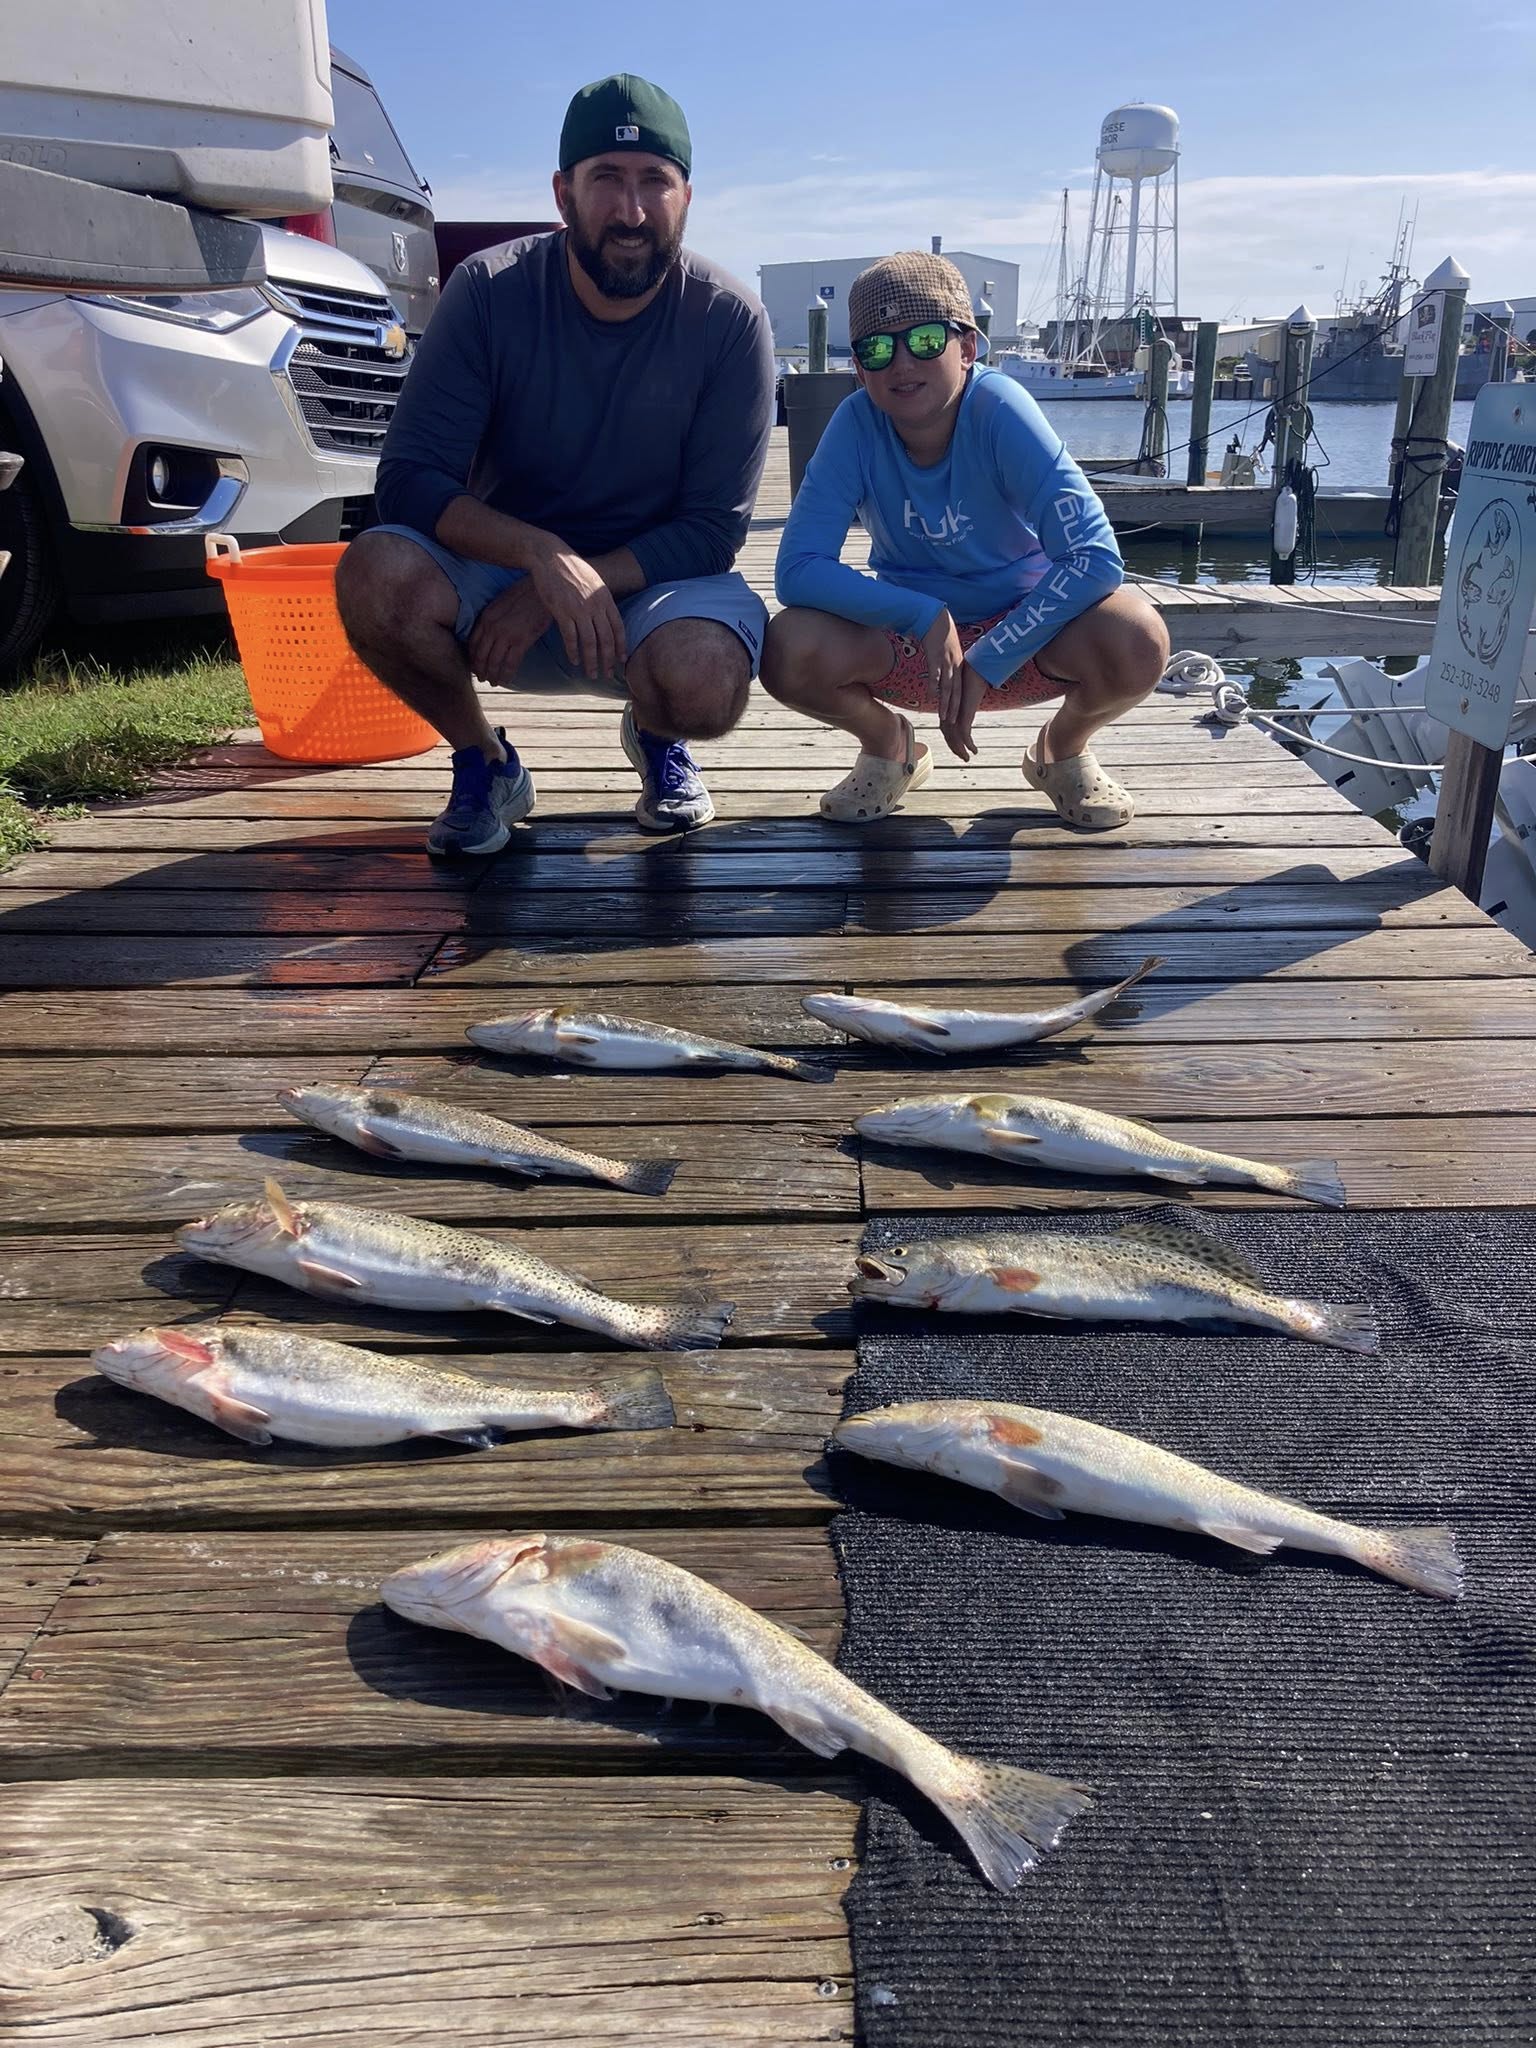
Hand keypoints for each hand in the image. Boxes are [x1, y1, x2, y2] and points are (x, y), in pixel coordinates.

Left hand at [466, 577, 552, 685]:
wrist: (542, 589)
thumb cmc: (525, 594)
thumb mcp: (502, 602)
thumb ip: (494, 617)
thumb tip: (492, 630)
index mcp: (486, 617)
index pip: (473, 643)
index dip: (473, 658)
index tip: (475, 666)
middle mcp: (492, 627)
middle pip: (481, 655)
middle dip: (481, 670)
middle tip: (483, 679)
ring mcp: (506, 634)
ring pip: (494, 662)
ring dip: (493, 675)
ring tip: (494, 682)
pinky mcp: (521, 640)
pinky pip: (510, 664)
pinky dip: (507, 675)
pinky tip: (506, 680)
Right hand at [527, 545, 627, 678]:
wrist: (551, 557)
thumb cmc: (572, 569)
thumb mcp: (594, 581)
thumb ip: (602, 599)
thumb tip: (608, 615)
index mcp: (605, 598)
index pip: (618, 628)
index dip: (621, 646)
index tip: (622, 660)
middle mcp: (595, 605)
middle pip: (606, 639)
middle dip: (608, 660)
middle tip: (608, 674)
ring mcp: (579, 609)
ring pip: (589, 642)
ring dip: (591, 661)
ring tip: (591, 674)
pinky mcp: (562, 611)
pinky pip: (570, 637)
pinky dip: (573, 651)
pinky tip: (574, 660)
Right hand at [920, 608, 963, 707]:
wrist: (935, 616)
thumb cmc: (939, 631)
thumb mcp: (947, 648)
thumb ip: (947, 660)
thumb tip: (943, 670)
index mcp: (958, 663)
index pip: (960, 687)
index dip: (958, 702)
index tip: (956, 716)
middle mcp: (954, 664)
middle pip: (956, 690)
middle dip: (954, 708)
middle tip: (953, 723)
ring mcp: (946, 661)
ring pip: (948, 686)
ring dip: (946, 703)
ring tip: (944, 717)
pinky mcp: (936, 656)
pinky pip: (936, 674)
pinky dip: (935, 685)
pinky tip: (932, 696)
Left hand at [939, 661, 988, 760]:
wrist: (975, 670)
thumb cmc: (971, 678)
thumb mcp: (966, 692)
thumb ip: (965, 699)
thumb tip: (969, 701)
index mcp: (949, 708)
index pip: (946, 728)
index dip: (951, 740)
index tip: (957, 748)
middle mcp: (950, 713)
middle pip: (948, 735)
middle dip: (955, 748)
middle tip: (963, 758)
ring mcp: (956, 715)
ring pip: (955, 738)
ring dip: (960, 750)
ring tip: (967, 758)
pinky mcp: (964, 716)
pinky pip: (964, 734)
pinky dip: (968, 744)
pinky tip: (974, 750)